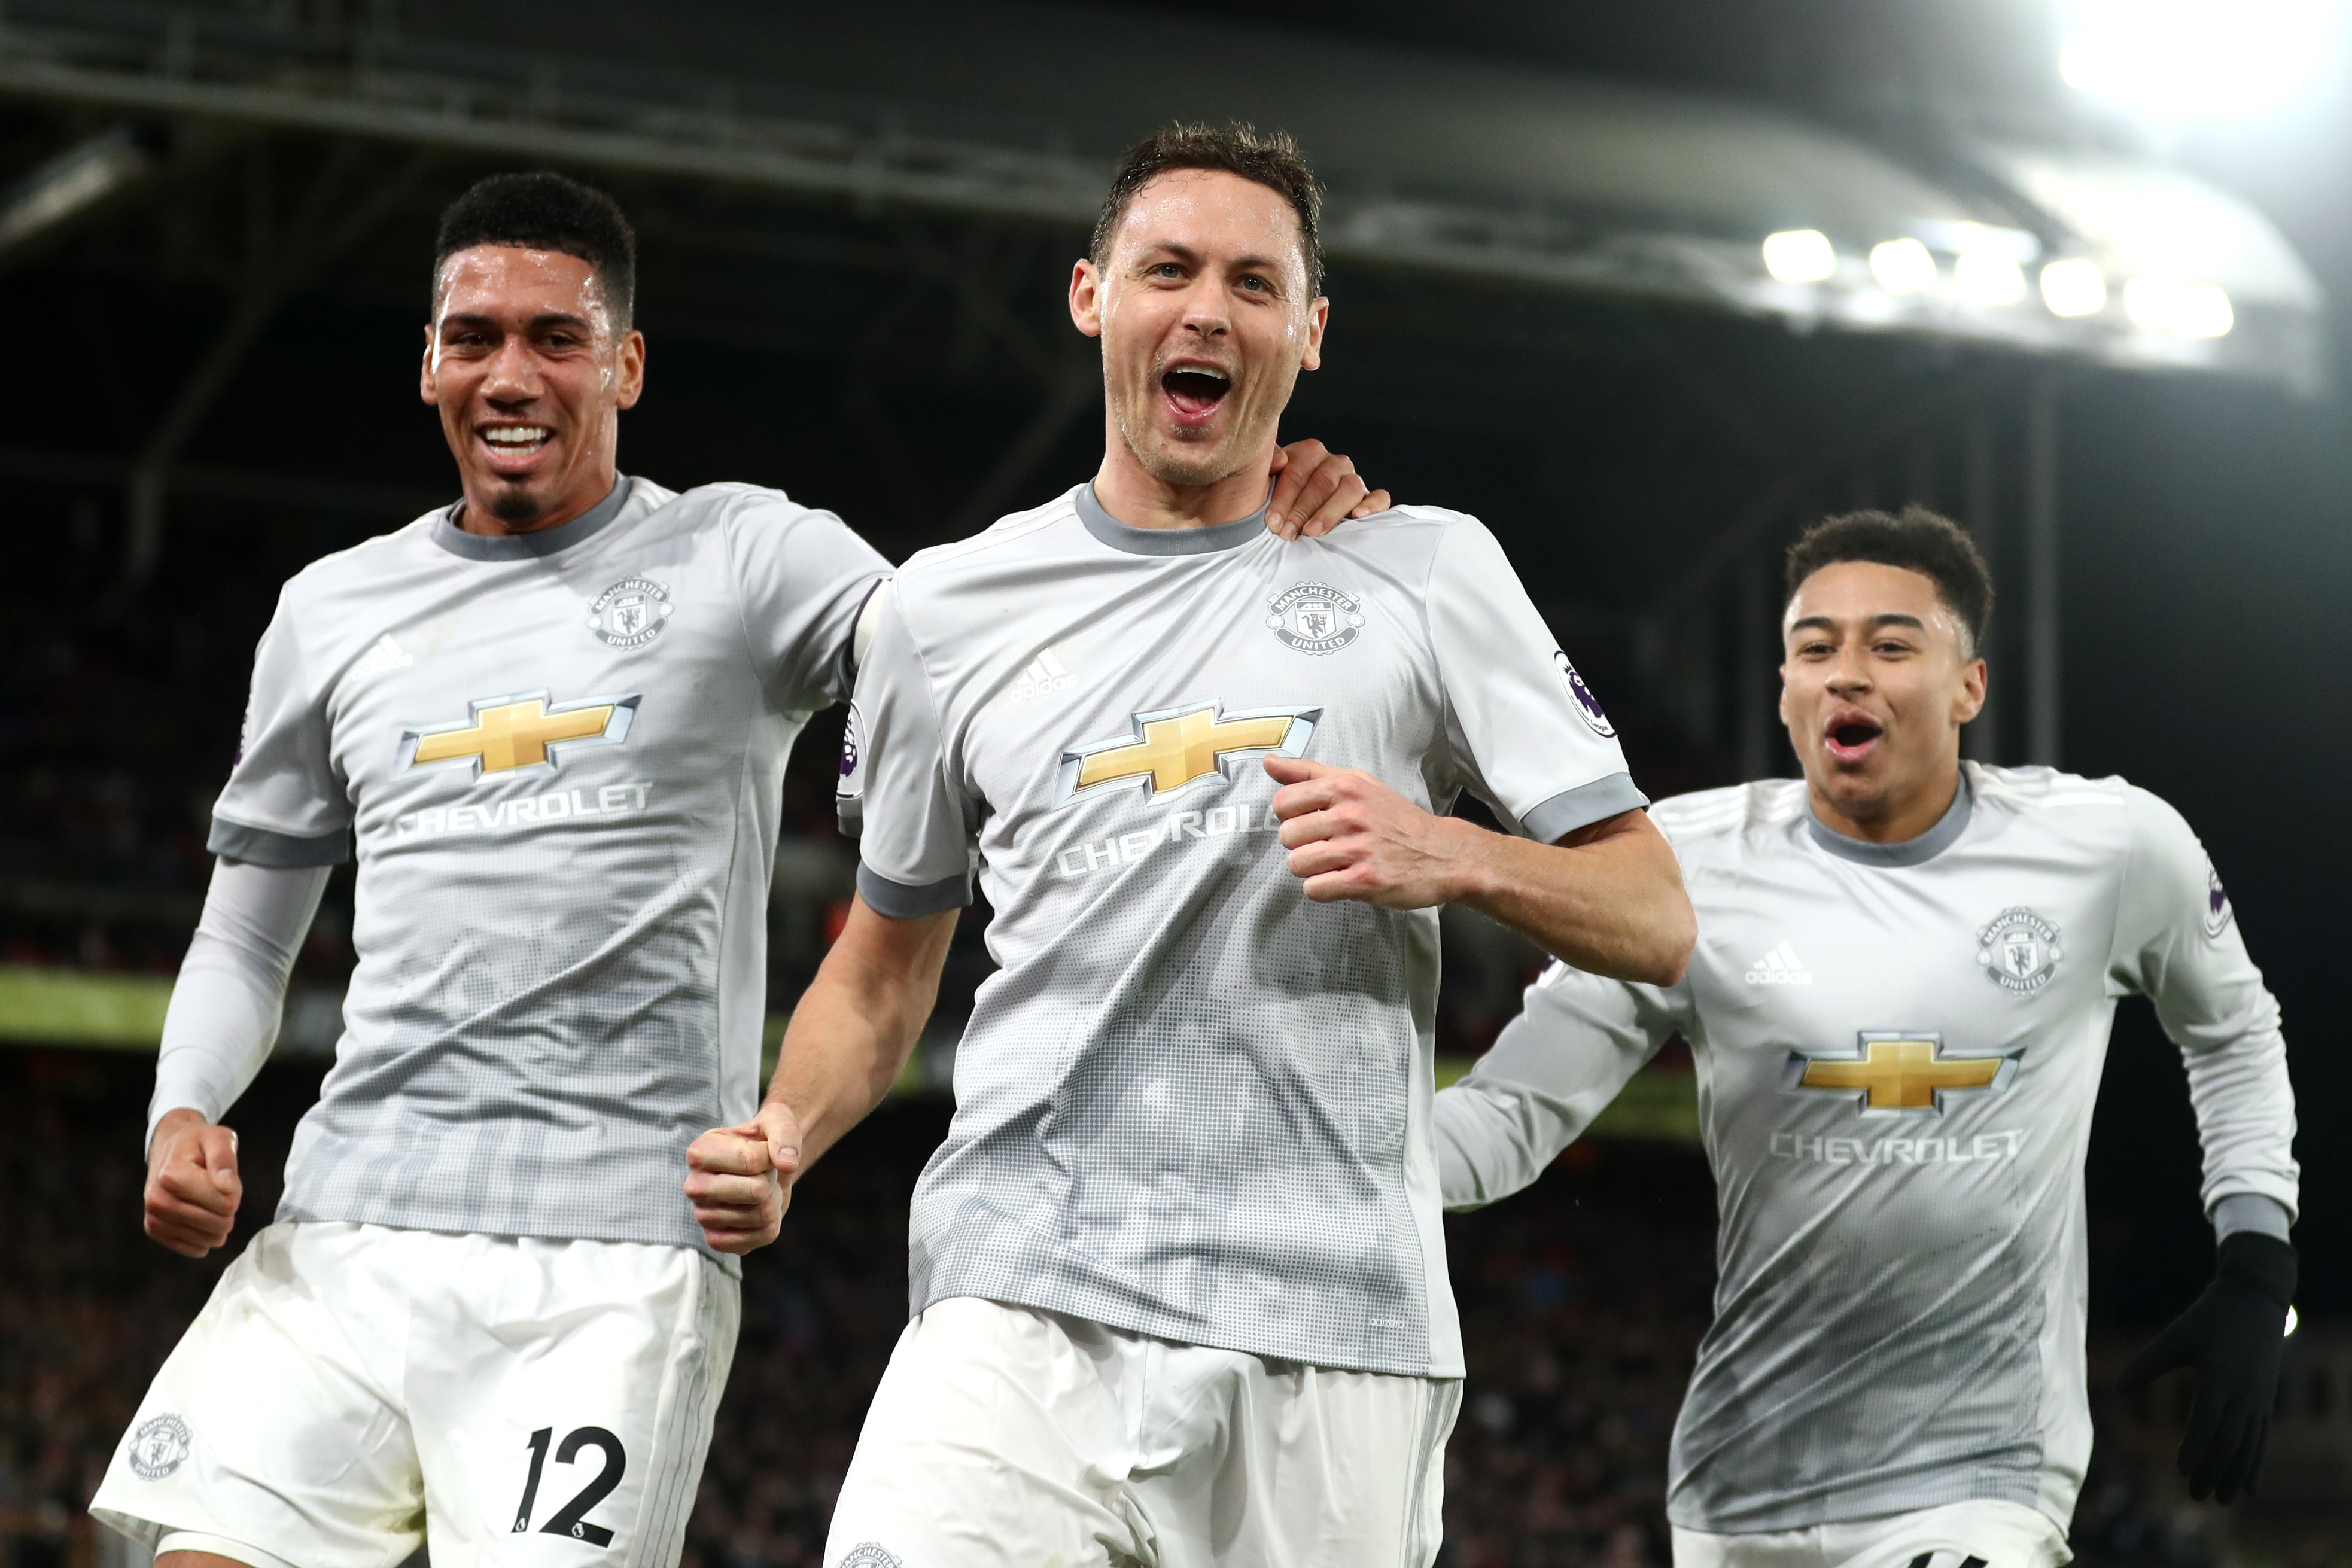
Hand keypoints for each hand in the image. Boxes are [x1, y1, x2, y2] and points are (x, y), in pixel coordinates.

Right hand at [145, 1107, 241, 1257]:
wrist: (169, 1148)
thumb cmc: (199, 1143)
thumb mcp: (219, 1139)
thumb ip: (225, 1160)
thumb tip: (228, 1189)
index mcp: (172, 1176)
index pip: (225, 1204)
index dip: (234, 1192)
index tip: (225, 1179)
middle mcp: (157, 1200)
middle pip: (217, 1224)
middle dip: (228, 1210)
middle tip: (218, 1191)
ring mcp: (154, 1217)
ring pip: (207, 1240)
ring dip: (218, 1225)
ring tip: (209, 1202)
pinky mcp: (154, 1230)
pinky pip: (194, 1249)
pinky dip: (205, 1237)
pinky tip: (201, 1219)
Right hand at [684, 1100, 803, 1254]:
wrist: (764, 1166)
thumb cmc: (764, 1140)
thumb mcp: (777, 1120)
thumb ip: (784, 1132)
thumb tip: (787, 1163)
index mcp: (699, 1152)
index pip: (751, 1161)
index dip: (769, 1156)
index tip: (762, 1151)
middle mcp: (694, 1186)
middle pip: (756, 1191)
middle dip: (771, 1179)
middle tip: (762, 1172)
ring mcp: (703, 1216)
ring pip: (761, 1215)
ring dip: (772, 1200)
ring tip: (759, 1188)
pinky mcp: (717, 1240)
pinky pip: (761, 1236)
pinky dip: (771, 1223)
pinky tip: (757, 1209)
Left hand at [1266, 439, 1391, 540]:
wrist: (1283, 520)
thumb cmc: (1272, 501)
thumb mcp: (1262, 480)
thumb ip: (1267, 463)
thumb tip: (1280, 460)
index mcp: (1309, 452)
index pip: (1298, 471)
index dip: (1284, 498)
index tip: (1272, 522)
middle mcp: (1333, 463)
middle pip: (1323, 482)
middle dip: (1302, 510)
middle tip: (1287, 533)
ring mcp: (1353, 480)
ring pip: (1350, 488)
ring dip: (1329, 512)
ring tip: (1312, 532)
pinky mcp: (1369, 498)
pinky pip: (1380, 497)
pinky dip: (1372, 506)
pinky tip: (1357, 517)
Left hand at [1267, 754, 1477, 907]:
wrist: (1442, 853)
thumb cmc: (1395, 818)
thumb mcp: (1358, 783)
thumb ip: (1309, 773)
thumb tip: (1269, 763)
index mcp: (1345, 786)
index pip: (1283, 802)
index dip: (1292, 816)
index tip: (1313, 821)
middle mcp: (1350, 814)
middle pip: (1287, 836)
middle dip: (1302, 844)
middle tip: (1329, 845)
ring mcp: (1358, 849)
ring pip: (1297, 864)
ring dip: (1312, 869)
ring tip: (1336, 864)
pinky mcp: (1364, 881)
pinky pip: (1315, 889)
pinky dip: (1324, 889)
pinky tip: (1343, 879)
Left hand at [2118, 1231, 2295, 1503]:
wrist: (2255, 1300)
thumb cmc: (2209, 1318)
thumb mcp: (2176, 1336)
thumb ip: (2147, 1363)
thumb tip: (2116, 1389)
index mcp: (2219, 1377)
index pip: (2207, 1421)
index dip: (2195, 1447)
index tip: (2180, 1469)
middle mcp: (2243, 1392)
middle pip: (2229, 1440)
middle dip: (2213, 1470)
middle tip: (2195, 1496)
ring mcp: (2259, 1398)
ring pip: (2249, 1444)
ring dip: (2236, 1474)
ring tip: (2222, 1500)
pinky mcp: (2266, 1400)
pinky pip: (2262, 1439)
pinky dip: (2255, 1463)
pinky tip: (2249, 1486)